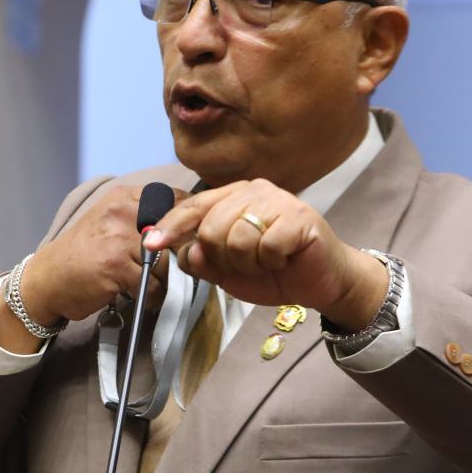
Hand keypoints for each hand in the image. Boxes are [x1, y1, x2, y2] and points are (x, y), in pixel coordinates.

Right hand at [0, 185, 170, 352]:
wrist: (47, 280)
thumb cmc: (82, 255)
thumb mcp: (110, 222)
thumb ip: (144, 218)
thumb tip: (189, 227)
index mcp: (124, 196)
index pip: (176, 200)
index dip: (186, 224)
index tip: (182, 241)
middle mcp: (122, 211)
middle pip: (176, 234)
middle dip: (176, 257)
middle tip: (162, 270)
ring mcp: (118, 238)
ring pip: (167, 264)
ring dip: (161, 280)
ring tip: (143, 284)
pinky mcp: (116, 265)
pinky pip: (153, 286)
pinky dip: (150, 298)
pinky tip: (136, 297)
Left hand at [142, 179, 387, 326]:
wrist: (321, 281)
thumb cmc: (275, 271)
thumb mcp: (227, 271)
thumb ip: (202, 260)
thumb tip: (183, 251)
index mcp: (232, 197)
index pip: (192, 207)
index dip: (170, 227)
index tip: (151, 244)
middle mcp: (253, 191)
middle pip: (210, 227)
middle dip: (223, 258)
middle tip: (247, 264)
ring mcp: (278, 200)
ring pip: (236, 237)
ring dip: (249, 262)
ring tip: (267, 261)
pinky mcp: (299, 216)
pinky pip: (266, 245)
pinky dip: (272, 261)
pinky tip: (284, 258)